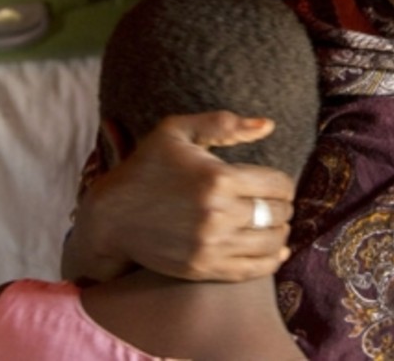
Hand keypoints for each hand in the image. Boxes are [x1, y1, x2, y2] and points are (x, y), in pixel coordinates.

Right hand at [61, 110, 297, 283]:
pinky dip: (271, 260)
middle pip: (278, 214)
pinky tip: (274, 250)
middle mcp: (218, 215)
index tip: (274, 183)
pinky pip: (254, 270)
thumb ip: (223, 124)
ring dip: (279, 232)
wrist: (111, 216)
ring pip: (272, 243)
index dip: (283, 183)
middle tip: (273, 203)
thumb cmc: (145, 167)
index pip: (278, 185)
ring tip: (272, 224)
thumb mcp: (176, 132)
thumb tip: (268, 125)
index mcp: (218, 178)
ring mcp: (211, 246)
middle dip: (282, 206)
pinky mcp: (203, 268)